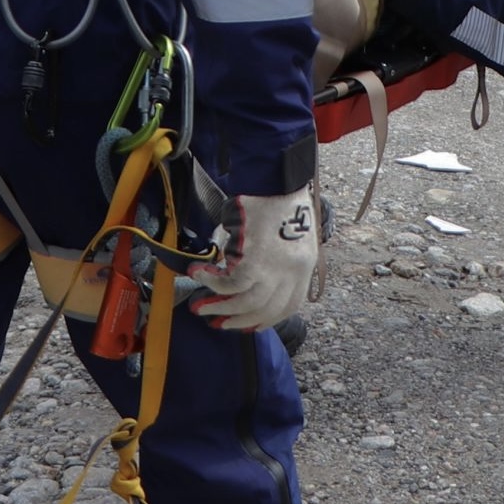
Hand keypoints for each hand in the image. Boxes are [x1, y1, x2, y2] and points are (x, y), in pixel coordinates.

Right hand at [190, 190, 319, 332]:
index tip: (249, 323)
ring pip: (246, 303)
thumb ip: (280, 260)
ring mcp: (276, 268)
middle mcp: (293, 272)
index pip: (288, 306)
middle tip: (219, 323)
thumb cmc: (281, 200)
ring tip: (201, 307)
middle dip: (239, 320)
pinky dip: (212, 283)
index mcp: (304, 266)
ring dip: (221, 308)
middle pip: (266, 310)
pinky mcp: (256, 259)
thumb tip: (253, 279)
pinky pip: (230, 283)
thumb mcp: (293, 235)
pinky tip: (198, 275)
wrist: (277, 179)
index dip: (266, 318)